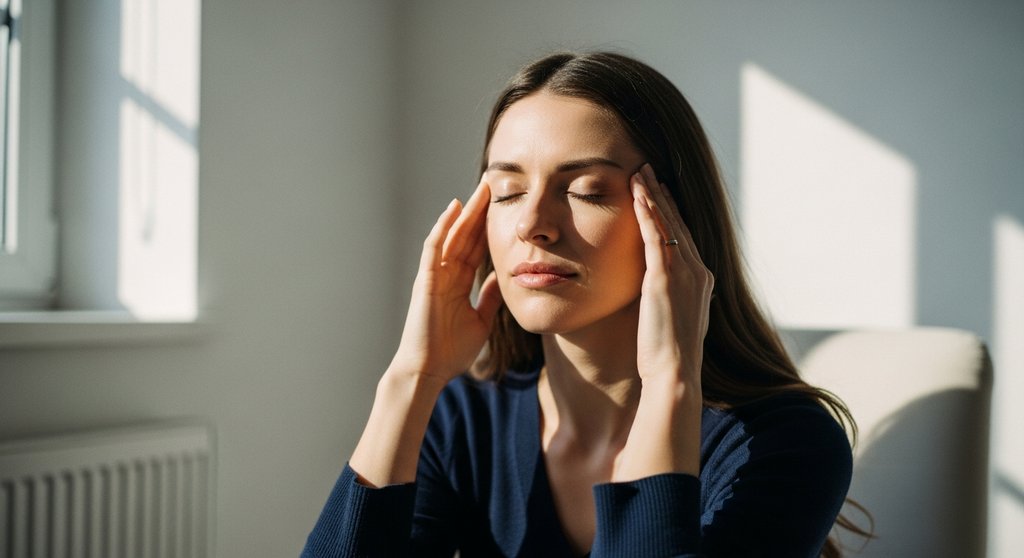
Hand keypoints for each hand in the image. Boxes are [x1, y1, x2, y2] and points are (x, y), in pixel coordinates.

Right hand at [388, 177, 503, 384]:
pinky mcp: (426, 279)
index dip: (488, 227)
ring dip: (466, 211)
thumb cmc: (452, 351)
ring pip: (452, 235)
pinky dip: (443, 227)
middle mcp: (447, 274)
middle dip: (480, 210)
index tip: (504, 206)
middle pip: (466, 235)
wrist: (430, 370)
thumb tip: (501, 279)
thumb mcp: (482, 321)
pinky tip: (454, 208)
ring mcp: (435, 275)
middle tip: (495, 185)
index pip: (476, 248)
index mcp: (459, 284)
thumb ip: (489, 298)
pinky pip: (435, 247)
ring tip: (481, 188)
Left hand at [631, 164, 713, 385]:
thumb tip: (657, 294)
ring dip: (652, 195)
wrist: (674, 375)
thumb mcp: (672, 320)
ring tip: (639, 172)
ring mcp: (684, 273)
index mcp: (701, 281)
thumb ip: (668, 300)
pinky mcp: (665, 279)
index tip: (658, 192)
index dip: (670, 212)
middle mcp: (698, 272)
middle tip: (648, 169)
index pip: (684, 236)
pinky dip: (647, 214)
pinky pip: (656, 237)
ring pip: (668, 224)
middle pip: (678, 223)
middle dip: (662, 194)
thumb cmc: (667, 357)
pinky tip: (637, 196)